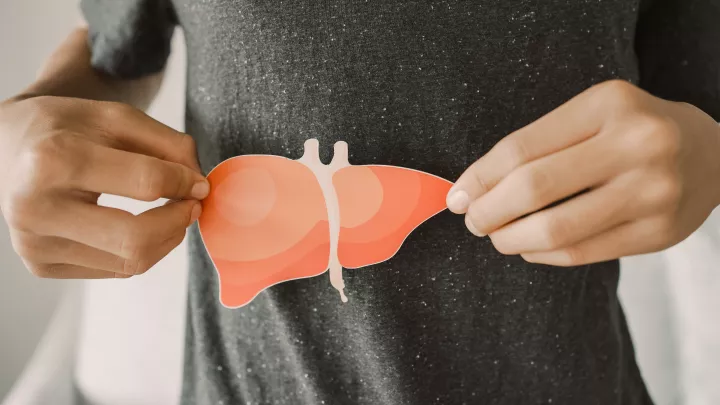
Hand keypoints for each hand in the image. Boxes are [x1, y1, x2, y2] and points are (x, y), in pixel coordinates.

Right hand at [0, 96, 208, 277]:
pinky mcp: (41, 265)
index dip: (185, 182)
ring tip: (167, 213)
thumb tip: (200, 185)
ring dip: (164, 239)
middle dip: (177, 222)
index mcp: (53, 160)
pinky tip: (135, 226)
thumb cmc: (65, 129)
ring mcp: (34, 243)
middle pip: (136, 238)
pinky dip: (140, 250)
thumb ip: (168, 144)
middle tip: (191, 206)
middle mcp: (36, 208)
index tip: (199, 182)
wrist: (6, 148)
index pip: (145, 182)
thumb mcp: (117, 117)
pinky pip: (115, 269)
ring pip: (130, 262)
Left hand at [447, 80, 719, 265]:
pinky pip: (580, 253)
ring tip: (497, 235)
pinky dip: (541, 254)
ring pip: (555, 229)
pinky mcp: (658, 233)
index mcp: (609, 105)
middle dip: (488, 211)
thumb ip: (535, 146)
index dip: (478, 178)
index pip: (520, 148)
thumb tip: (469, 189)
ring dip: (510, 238)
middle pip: (533, 188)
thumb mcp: (590, 116)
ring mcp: (652, 192)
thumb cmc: (631, 131)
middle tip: (472, 220)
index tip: (457, 195)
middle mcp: (636, 145)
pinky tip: (528, 246)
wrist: (712, 155)